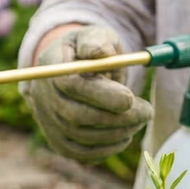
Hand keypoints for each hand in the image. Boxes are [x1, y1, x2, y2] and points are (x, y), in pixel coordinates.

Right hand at [20, 25, 152, 162]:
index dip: (101, 95)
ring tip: (140, 119)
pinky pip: (81, 153)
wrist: (70, 69)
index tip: (130, 98)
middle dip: (117, 118)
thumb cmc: (88, 50)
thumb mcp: (94, 35)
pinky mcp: (58, 141)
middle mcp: (42, 97)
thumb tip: (103, 53)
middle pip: (76, 116)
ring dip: (117, 133)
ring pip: (81, 137)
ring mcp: (48, 121)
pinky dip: (107, 149)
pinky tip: (125, 135)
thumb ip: (97, 41)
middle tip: (147, 112)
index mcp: (50, 66)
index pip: (69, 85)